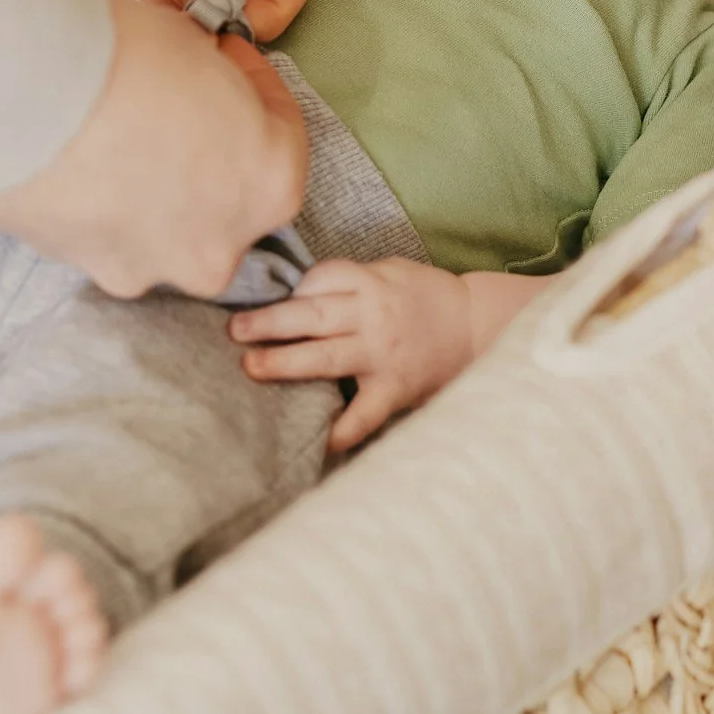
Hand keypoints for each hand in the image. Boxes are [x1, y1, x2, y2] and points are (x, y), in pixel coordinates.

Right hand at [0, 0, 306, 298]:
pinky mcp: (87, 271)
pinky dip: (99, 203)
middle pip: (226, 197)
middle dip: (207, 151)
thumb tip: (198, 75)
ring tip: (109, 131)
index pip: (283, 137)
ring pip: (164, 228)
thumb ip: (213, 80)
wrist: (21, 93)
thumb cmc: (125, 57)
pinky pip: (108, 236)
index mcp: (270, 184)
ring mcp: (152, 269)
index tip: (226, 60)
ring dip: (151, 186)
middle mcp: (221, 246)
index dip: (255, 88)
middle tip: (171, 102)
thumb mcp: (194, 47)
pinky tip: (73, 158)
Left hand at [228, 259, 476, 451]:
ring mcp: (382, 354)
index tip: (263, 301)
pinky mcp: (395, 388)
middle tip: (234, 331)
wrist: (479, 327)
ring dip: (286, 363)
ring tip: (251, 367)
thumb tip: (300, 288)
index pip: (320, 279)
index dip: (289, 291)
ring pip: (326, 357)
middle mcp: (372, 316)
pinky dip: (344, 429)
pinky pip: (365, 413)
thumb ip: (351, 277)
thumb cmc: (428, 296)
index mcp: (371, 283)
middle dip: (269, 323)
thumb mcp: (391, 270)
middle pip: (312, 315)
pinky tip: (321, 443)